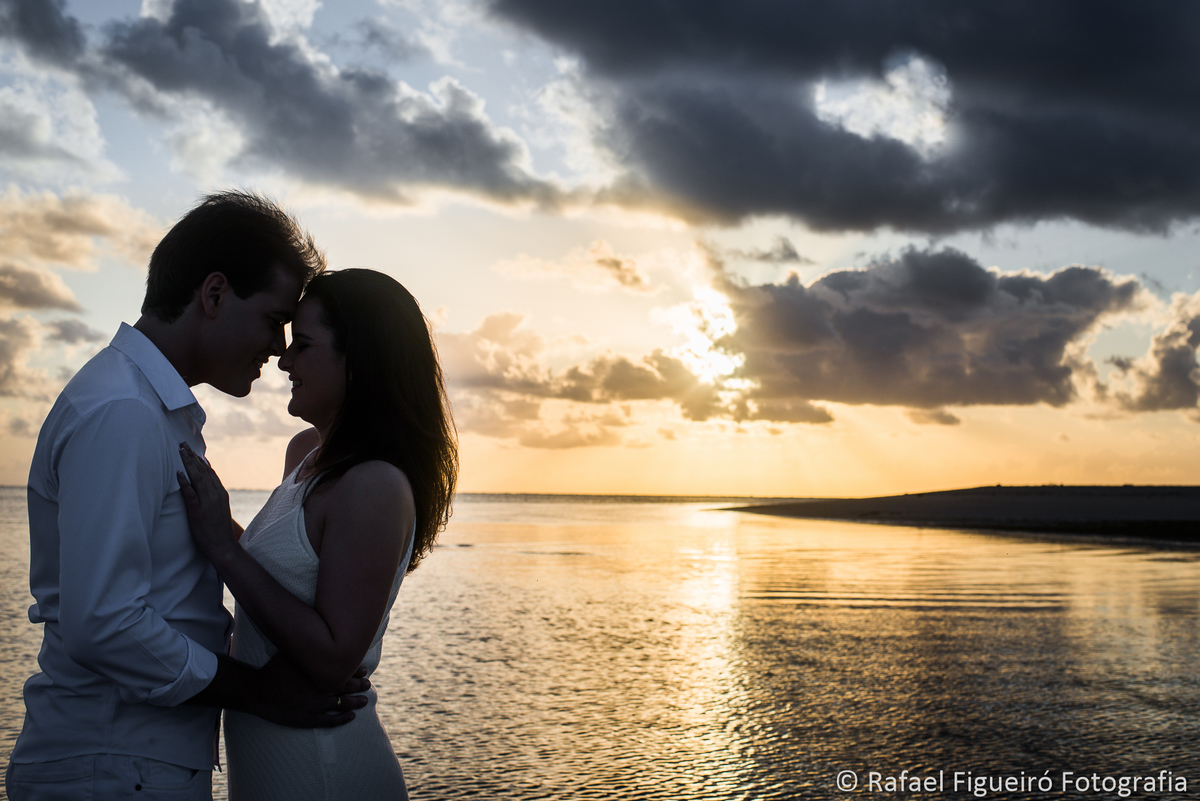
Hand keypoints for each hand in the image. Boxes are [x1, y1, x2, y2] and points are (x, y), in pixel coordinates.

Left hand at [176, 442, 236, 563]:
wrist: (223, 548)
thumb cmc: (219, 532)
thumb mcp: (219, 511)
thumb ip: (213, 498)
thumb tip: (205, 490)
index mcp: (221, 494)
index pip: (210, 472)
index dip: (200, 460)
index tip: (192, 450)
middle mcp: (216, 495)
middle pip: (203, 471)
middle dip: (192, 457)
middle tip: (182, 444)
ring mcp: (208, 503)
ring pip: (197, 478)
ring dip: (187, 464)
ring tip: (179, 451)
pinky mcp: (198, 512)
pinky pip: (191, 494)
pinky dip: (184, 482)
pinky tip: (178, 473)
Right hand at [252, 655, 370, 727]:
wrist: (257, 691)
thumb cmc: (273, 670)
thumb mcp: (291, 653)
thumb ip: (306, 647)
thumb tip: (315, 632)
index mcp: (318, 673)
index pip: (344, 672)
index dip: (356, 671)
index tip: (364, 670)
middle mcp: (320, 690)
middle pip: (346, 688)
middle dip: (359, 686)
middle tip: (368, 684)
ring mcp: (314, 706)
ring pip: (341, 705)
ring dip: (355, 702)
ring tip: (365, 700)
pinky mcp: (306, 719)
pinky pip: (329, 721)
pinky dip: (342, 719)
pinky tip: (351, 717)